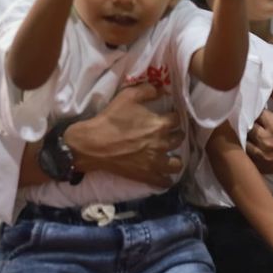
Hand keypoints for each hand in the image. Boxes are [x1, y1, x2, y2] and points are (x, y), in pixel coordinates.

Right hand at [64, 83, 184, 186]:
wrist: (93, 144)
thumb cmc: (110, 119)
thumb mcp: (128, 96)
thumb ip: (147, 90)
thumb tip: (160, 90)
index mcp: (160, 124)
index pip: (177, 119)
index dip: (173, 116)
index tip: (168, 116)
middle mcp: (162, 144)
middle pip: (179, 139)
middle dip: (175, 135)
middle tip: (168, 134)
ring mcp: (155, 162)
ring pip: (177, 164)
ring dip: (175, 158)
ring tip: (169, 156)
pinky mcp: (146, 175)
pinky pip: (164, 182)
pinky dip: (166, 179)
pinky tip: (164, 175)